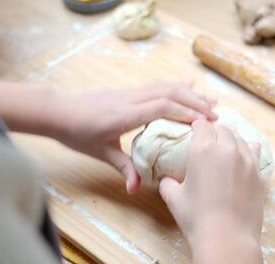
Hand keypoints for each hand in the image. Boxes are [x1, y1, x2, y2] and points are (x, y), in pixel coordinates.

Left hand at [45, 82, 216, 193]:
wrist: (58, 110)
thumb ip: (123, 168)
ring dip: (189, 93)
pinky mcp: (129, 91)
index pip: (161, 107)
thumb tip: (135, 189)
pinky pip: (157, 86)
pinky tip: (187, 86)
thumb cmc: (77, 132)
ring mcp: (130, 92)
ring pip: (165, 86)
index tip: (204, 123)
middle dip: (195, 102)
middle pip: (169, 93)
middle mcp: (131, 99)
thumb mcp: (100, 152)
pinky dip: (175, 87)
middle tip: (216, 114)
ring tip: (210, 101)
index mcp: (124, 114)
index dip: (185, 112)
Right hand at [159, 120, 264, 263]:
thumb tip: (166, 178)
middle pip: (222, 129)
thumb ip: (167, 182)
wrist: (227, 238)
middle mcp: (227, 149)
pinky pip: (255, 153)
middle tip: (208, 138)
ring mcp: (247, 160)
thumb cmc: (196, 217)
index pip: (201, 125)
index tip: (194, 129)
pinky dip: (248, 150)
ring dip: (231, 139)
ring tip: (225, 146)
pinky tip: (245, 154)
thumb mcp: (173, 197)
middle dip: (214, 131)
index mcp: (203, 149)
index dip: (197, 125)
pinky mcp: (259, 174)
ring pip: (240, 139)